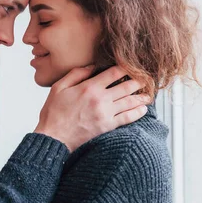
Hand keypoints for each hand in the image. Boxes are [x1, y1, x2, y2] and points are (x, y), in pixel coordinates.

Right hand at [34, 65, 150, 151]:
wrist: (54, 137)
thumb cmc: (53, 113)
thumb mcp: (58, 87)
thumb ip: (75, 74)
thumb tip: (91, 66)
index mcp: (89, 87)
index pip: (113, 73)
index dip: (125, 68)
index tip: (131, 65)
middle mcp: (100, 99)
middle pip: (126, 87)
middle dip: (138, 81)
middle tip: (146, 78)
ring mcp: (105, 113)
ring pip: (129, 101)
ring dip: (141, 96)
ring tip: (148, 94)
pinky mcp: (107, 126)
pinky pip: (127, 118)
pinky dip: (137, 113)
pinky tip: (142, 109)